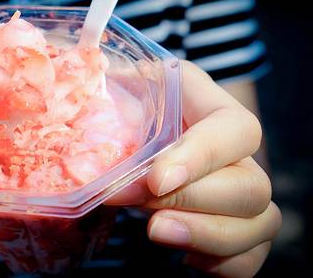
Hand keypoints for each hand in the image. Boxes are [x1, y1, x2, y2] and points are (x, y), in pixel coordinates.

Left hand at [107, 61, 280, 276]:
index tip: (156, 180)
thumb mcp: (117, 84)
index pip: (235, 129)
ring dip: (209, 236)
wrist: (129, 128)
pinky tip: (185, 255)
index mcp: (210, 106)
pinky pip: (252, 255)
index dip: (203, 157)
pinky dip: (224, 265)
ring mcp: (239, 190)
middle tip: (144, 210)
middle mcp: (235, 151)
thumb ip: (104, 81)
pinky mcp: (233, 225)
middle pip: (251, 186)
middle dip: (194, 203)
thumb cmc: (124, 101)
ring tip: (157, 232)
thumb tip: (75, 77)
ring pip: (260, 222)